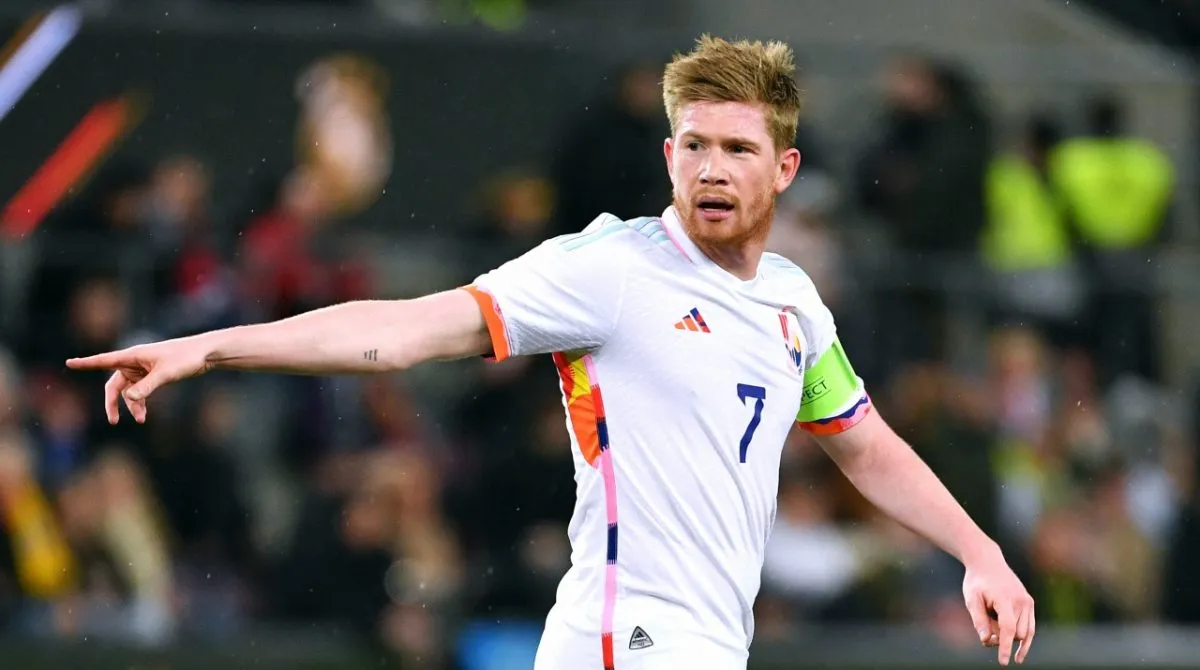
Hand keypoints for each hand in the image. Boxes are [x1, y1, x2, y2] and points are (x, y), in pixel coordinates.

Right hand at [65, 337, 212, 423]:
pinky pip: (139, 391)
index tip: (69, 363)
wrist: (205, 353)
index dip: (86, 363)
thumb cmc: (185, 358)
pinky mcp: (152, 375)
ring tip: (141, 420)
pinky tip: (143, 414)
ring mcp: (142, 369)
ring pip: (128, 391)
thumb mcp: (166, 374)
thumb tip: (129, 399)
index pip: (103, 360)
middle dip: (112, 403)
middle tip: (114, 421)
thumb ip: (147, 386)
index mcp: (132, 355)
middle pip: (114, 385)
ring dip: (131, 406)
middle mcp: (134, 362)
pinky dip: (140, 402)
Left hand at [963, 548, 1034, 664]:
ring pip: (1023, 633)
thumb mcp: (971, 599)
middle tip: (985, 629)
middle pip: (1015, 633)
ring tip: (992, 623)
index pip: (1008, 628)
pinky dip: (1024, 640)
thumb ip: (979, 620)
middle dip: (1001, 639)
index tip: (1004, 662)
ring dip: (1009, 637)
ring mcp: (1027, 602)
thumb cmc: (976, 581)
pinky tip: (1019, 655)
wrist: (987, 562)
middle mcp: (1021, 601)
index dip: (1005, 647)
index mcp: (1005, 599)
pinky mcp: (1029, 603)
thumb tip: (987, 640)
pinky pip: (1030, 628)